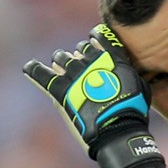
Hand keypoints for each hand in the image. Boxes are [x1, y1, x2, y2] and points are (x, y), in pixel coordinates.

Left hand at [23, 23, 165, 167]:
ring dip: (61, 61)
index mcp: (111, 58)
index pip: (99, 37)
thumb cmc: (133, 111)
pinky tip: (28, 66)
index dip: (96, 38)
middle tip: (80, 67)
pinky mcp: (60, 91)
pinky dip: (34, 69)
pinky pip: (42, 75)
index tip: (93, 41)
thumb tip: (119, 65)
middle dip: (79, 56)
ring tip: (61, 67)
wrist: (116, 131)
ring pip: (61, 58)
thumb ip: (125, 70)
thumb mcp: (139, 85)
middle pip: (79, 50)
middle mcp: (90, 62)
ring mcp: (74, 76)